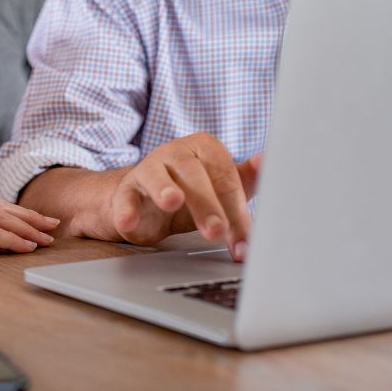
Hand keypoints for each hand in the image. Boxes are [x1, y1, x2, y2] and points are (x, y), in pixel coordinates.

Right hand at [110, 133, 261, 258]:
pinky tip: (128, 222)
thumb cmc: (191, 192)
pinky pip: (125, 197)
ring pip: (156, 175)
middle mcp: (176, 152)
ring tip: (172, 201)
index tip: (244, 243)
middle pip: (194, 173)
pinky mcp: (126, 189)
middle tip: (217, 231)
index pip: (225, 176)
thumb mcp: (220, 188)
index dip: (237, 210)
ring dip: (164, 188)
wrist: (146, 202)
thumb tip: (266, 162)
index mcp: (205, 148)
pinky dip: (125, 210)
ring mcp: (148, 168)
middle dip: (207, 204)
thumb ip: (245, 179)